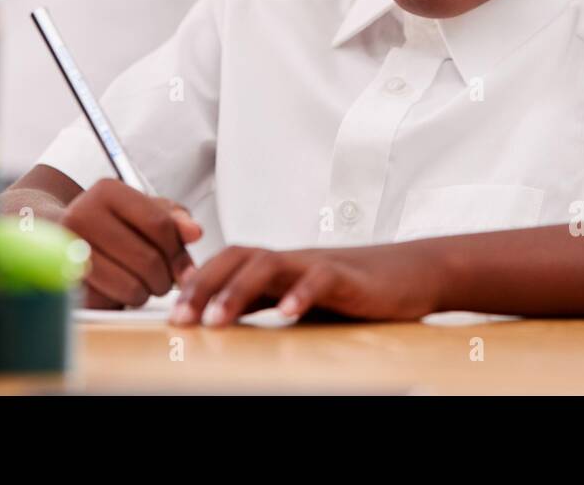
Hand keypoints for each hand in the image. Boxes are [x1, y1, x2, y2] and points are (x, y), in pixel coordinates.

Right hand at [60, 178, 202, 307]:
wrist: (54, 234)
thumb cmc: (109, 223)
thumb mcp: (143, 211)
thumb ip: (174, 219)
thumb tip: (195, 232)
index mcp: (107, 191)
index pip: (160, 225)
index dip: (179, 252)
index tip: (183, 266)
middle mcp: (82, 215)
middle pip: (149, 260)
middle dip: (165, 278)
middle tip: (162, 279)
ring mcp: (67, 251)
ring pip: (133, 287)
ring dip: (146, 293)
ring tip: (141, 283)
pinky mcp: (63, 283)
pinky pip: (111, 303)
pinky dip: (122, 301)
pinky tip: (119, 289)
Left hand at [167, 243, 443, 326]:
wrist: (411, 272)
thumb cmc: (356, 288)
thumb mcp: (302, 299)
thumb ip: (267, 305)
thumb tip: (222, 325)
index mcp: (278, 267)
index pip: (227, 263)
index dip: (196, 284)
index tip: (172, 315)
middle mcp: (292, 260)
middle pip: (238, 256)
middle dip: (204, 286)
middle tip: (181, 319)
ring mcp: (317, 264)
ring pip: (269, 263)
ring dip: (238, 291)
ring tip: (218, 319)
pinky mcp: (347, 275)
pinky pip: (320, 278)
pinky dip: (300, 295)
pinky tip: (286, 315)